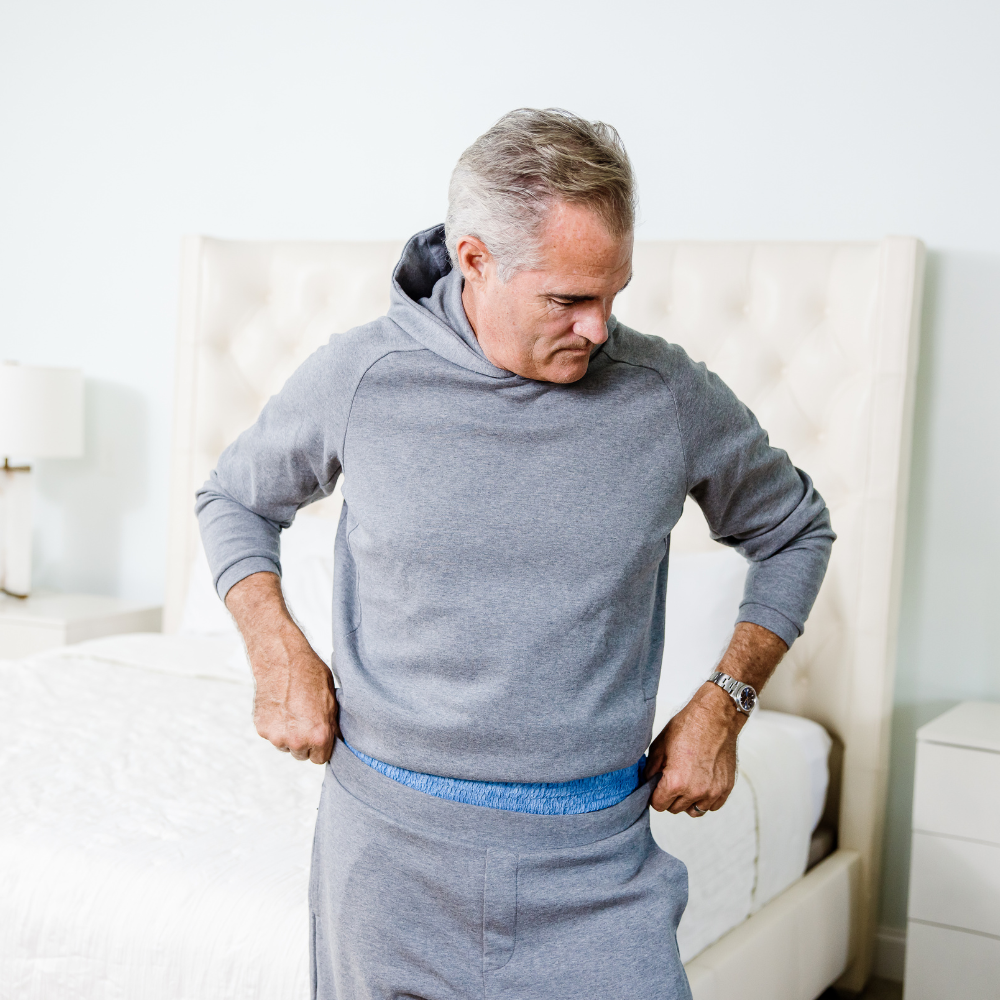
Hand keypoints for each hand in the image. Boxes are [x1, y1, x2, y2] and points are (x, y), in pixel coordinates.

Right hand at [226, 572, 339, 763]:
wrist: (282, 658)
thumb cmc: (311, 674)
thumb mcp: (332, 700)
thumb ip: (332, 725)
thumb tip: (336, 741)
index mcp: (319, 735)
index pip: (321, 759)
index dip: (321, 747)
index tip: (319, 735)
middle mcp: (297, 740)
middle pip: (302, 755)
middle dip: (305, 742)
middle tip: (305, 718)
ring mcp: (277, 736)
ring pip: (286, 745)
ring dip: (289, 734)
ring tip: (293, 709)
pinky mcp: (262, 728)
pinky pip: (272, 734)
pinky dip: (275, 725)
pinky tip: (281, 706)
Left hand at [644, 621, 786, 815]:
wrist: (716, 716)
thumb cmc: (688, 726)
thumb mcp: (660, 745)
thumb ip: (652, 769)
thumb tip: (647, 782)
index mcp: (676, 782)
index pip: (658, 805)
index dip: (655, 795)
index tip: (657, 786)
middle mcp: (695, 791)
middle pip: (675, 808)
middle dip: (671, 796)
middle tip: (672, 778)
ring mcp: (713, 791)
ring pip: (694, 810)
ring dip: (688, 800)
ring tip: (687, 782)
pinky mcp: (726, 788)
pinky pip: (712, 806)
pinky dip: (705, 798)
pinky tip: (701, 782)